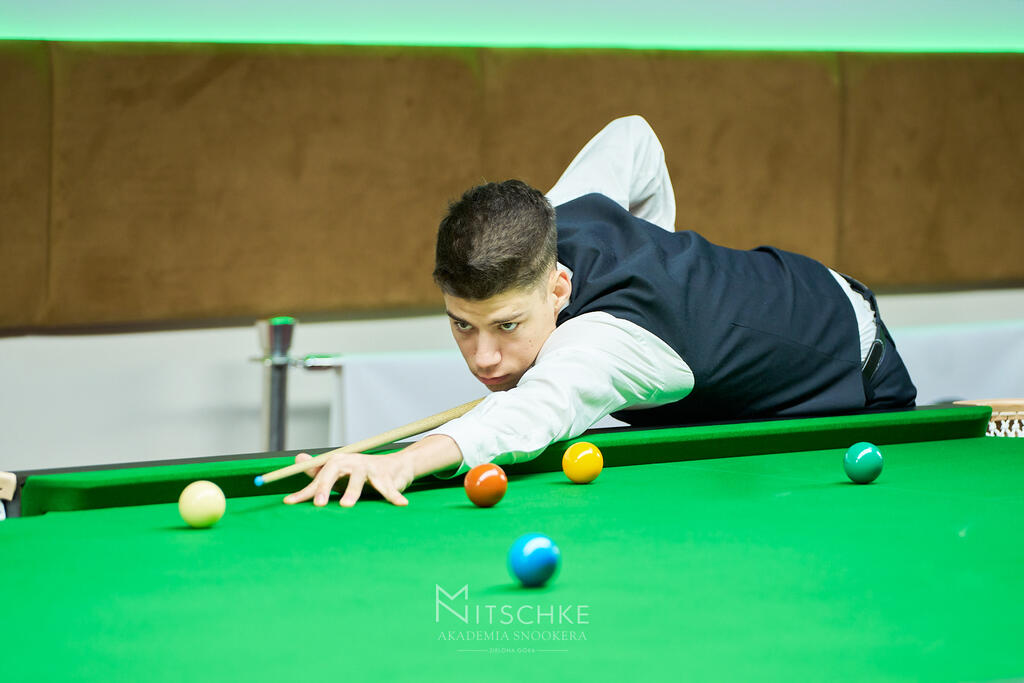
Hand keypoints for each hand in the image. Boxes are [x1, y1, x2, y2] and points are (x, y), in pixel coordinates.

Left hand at [283, 451, 414, 507]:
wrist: (395, 466)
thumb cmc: (361, 474)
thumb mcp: (338, 474)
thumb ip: (317, 471)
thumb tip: (296, 459)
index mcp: (339, 462)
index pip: (319, 477)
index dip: (306, 490)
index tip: (290, 502)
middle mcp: (353, 462)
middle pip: (336, 471)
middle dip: (326, 487)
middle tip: (318, 504)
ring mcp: (371, 469)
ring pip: (360, 479)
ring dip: (352, 491)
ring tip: (346, 505)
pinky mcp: (388, 477)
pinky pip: (390, 488)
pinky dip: (394, 496)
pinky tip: (401, 504)